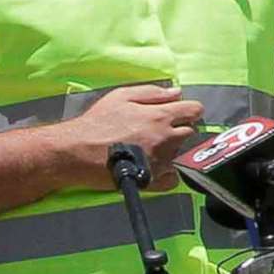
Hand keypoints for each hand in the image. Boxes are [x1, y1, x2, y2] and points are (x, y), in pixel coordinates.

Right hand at [59, 84, 204, 188]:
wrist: (79, 151)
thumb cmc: (97, 122)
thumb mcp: (122, 96)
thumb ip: (153, 93)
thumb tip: (177, 93)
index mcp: (160, 116)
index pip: (195, 110)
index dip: (190, 110)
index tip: (182, 112)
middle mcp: (166, 139)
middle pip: (191, 132)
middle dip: (181, 128)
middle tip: (162, 130)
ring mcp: (161, 162)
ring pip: (183, 154)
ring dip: (174, 149)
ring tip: (154, 148)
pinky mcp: (153, 181)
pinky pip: (174, 178)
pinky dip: (169, 173)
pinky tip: (156, 166)